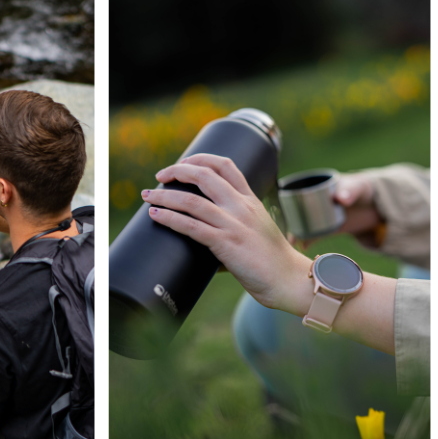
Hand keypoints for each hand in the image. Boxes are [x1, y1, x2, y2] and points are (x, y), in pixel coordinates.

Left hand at [143, 154, 310, 313]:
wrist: (289, 280)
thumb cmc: (273, 262)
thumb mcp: (258, 232)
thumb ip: (235, 228)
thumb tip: (208, 243)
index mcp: (250, 201)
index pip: (225, 165)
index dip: (200, 158)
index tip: (183, 163)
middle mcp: (241, 207)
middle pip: (204, 175)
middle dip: (177, 170)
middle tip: (160, 176)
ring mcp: (233, 224)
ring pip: (191, 200)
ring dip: (164, 195)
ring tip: (148, 196)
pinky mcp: (225, 244)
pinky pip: (191, 226)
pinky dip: (169, 218)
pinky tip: (156, 216)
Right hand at [287, 173, 383, 250]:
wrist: (377, 206)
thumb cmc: (364, 191)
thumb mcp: (359, 188)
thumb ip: (350, 191)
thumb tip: (339, 199)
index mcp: (318, 184)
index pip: (296, 190)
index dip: (287, 199)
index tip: (285, 209)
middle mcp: (315, 200)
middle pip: (296, 211)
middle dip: (290, 220)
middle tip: (289, 229)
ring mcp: (320, 215)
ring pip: (303, 224)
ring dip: (296, 232)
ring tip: (293, 241)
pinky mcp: (327, 228)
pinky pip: (313, 235)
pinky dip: (307, 241)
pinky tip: (302, 247)